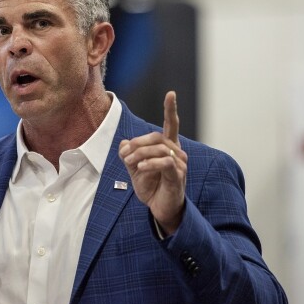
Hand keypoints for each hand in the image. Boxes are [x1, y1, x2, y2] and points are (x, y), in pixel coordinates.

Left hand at [119, 91, 186, 234]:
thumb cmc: (151, 187)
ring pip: (159, 148)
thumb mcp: (135, 168)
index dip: (171, 109)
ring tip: (130, 164)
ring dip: (139, 155)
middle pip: (157, 136)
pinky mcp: (178, 176)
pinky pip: (164, 162)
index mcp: (168, 147)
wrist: (160, 209)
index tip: (171, 94)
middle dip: (137, 143)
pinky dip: (149, 163)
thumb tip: (124, 143)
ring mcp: (180, 164)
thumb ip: (129, 154)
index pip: (171, 124)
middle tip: (125, 156)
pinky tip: (140, 169)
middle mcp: (177, 152)